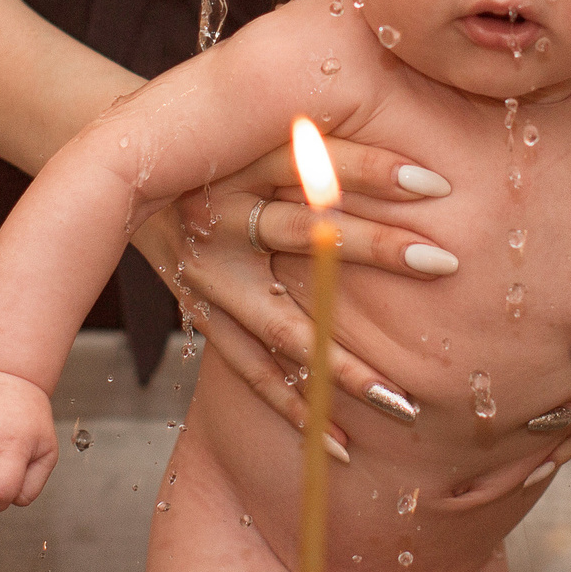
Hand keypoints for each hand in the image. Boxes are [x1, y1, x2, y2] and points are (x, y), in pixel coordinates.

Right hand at [131, 135, 457, 451]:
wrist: (124, 174)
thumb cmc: (218, 146)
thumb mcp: (253, 128)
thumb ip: (317, 134)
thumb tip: (405, 136)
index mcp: (235, 161)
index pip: (314, 161)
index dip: (373, 168)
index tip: (437, 183)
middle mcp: (218, 216)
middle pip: (306, 232)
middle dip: (378, 248)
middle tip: (446, 263)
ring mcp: (208, 274)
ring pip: (283, 325)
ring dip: (342, 366)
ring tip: (403, 404)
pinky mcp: (200, 312)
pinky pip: (250, 367)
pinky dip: (294, 404)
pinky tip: (342, 444)